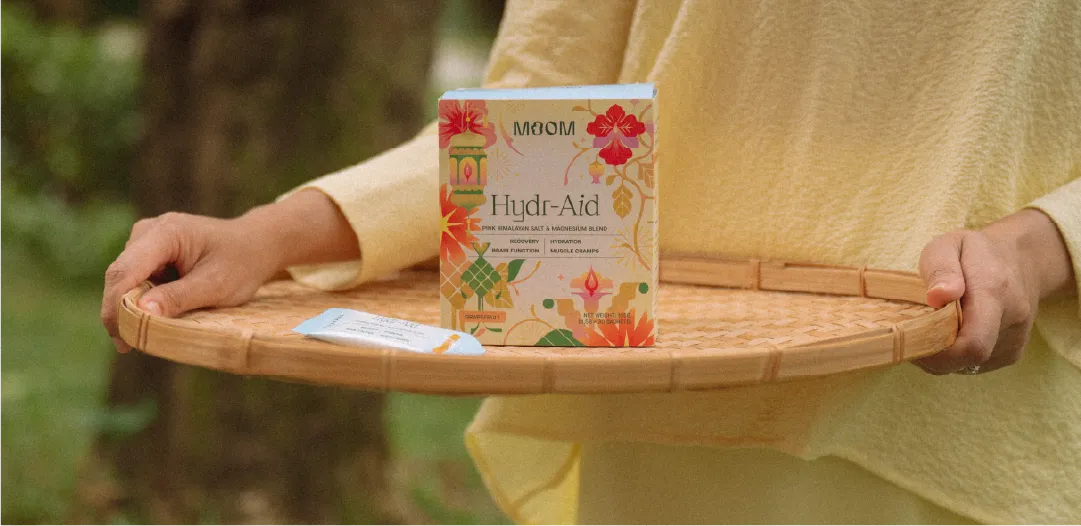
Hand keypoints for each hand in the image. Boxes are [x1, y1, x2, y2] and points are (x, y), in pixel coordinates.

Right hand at [101, 189, 360, 352]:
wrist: (256, 245)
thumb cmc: (241, 264)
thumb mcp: (215, 286)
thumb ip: (178, 298)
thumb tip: (141, 313)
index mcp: (165, 233)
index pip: (125, 271)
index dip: (115, 306)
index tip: (120, 339)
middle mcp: (149, 231)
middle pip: (120, 275)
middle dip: (121, 311)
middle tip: (130, 346)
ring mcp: (147, 239)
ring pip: (125, 279)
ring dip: (132, 306)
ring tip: (151, 330)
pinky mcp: (149, 251)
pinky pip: (136, 279)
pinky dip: (143, 299)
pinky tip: (159, 315)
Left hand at [916, 209, 1073, 374]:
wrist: (1022, 259)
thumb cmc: (976, 251)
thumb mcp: (949, 245)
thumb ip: (941, 268)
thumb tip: (936, 297)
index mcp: (994, 293)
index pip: (973, 343)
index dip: (938, 351)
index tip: (913, 336)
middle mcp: (1011, 321)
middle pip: (966, 359)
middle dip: (933, 354)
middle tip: (913, 331)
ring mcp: (1015, 341)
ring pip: (967, 366)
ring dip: (942, 355)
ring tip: (934, 327)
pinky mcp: (1011, 354)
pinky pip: (974, 366)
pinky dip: (955, 357)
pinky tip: (950, 334)